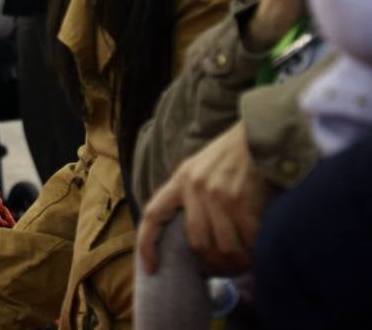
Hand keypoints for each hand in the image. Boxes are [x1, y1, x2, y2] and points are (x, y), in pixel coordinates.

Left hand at [137, 121, 273, 276]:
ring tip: (243, 261)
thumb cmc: (228, 159)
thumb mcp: (198, 171)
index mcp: (179, 181)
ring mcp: (216, 194)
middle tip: (225, 267)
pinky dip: (254, 248)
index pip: (153, 215)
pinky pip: (246, 238)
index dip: (148, 244)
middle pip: (196, 241)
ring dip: (236, 259)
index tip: (151, 268)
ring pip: (222, 245)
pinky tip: (258, 248)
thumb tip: (192, 239)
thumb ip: (190, 197)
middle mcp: (193, 187)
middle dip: (211, 260)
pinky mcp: (239, 199)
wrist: (256, 138)